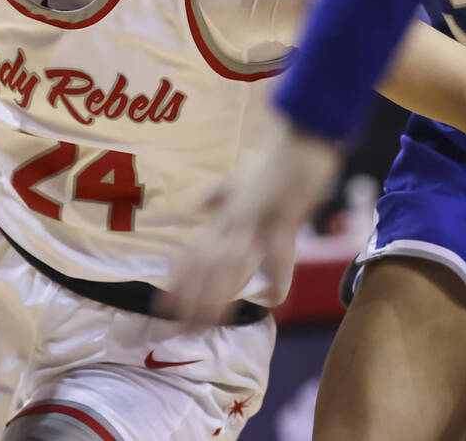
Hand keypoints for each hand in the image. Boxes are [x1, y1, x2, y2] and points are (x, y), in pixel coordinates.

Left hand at [160, 117, 341, 325]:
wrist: (300, 137)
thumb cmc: (274, 158)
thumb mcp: (241, 175)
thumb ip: (221, 192)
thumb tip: (200, 201)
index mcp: (227, 215)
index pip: (196, 251)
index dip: (180, 279)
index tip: (165, 303)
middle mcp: (235, 220)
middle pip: (207, 264)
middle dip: (192, 297)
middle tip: (180, 327)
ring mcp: (257, 220)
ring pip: (231, 263)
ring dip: (219, 295)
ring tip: (208, 323)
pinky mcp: (283, 218)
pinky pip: (278, 251)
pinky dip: (277, 275)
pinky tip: (274, 299)